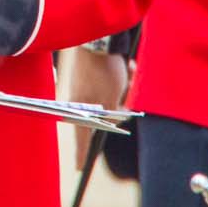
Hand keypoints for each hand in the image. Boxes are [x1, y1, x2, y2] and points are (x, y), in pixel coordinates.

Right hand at [65, 47, 129, 168]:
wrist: (96, 38)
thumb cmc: (102, 70)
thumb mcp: (111, 97)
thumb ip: (114, 113)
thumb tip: (117, 116)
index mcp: (78, 108)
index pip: (81, 138)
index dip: (81, 154)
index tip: (79, 168)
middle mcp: (79, 98)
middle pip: (102, 114)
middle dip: (118, 107)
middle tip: (126, 104)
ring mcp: (85, 84)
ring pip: (110, 96)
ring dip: (123, 89)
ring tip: (128, 75)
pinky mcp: (92, 71)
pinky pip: (110, 81)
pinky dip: (122, 77)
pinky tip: (128, 66)